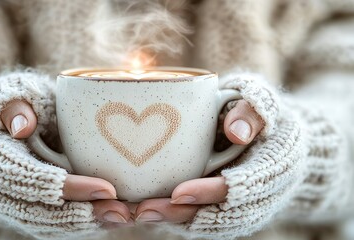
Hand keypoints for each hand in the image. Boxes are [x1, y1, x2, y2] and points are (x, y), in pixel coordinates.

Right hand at [0, 100, 132, 226]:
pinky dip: (81, 226)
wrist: (2, 128)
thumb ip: (15, 105)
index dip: (70, 187)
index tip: (107, 189)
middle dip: (85, 215)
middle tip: (123, 212)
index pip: (34, 178)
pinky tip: (110, 220)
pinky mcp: (26, 211)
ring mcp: (11, 204)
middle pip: (44, 212)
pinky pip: (53, 226)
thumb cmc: (15, 105)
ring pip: (49, 225)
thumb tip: (22, 128)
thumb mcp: (10, 92)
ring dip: (87, 225)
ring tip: (123, 218)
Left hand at [134, 100, 264, 222]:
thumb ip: (253, 111)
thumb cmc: (259, 111)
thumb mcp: (263, 100)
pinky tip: (147, 210)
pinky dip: (176, 216)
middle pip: (219, 214)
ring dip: (173, 220)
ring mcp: (242, 202)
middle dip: (182, 215)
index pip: (240, 187)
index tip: (177, 193)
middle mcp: (259, 194)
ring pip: (208, 220)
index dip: (209, 192)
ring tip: (140, 212)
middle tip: (145, 210)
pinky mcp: (225, 203)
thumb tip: (237, 134)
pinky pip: (201, 216)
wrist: (268, 132)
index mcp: (273, 167)